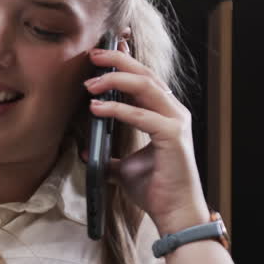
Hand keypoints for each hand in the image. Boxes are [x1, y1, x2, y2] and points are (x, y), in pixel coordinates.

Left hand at [83, 41, 209, 234]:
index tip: (106, 49)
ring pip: (146, 87)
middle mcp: (174, 112)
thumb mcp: (124, 169)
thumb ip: (108, 157)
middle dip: (118, 61)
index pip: (145, 79)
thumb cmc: (156, 189)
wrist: (174, 213)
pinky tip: (96, 107)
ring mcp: (176, 122)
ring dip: (115, 79)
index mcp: (165, 114)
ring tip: (90, 82)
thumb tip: (86, 151)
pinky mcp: (173, 136)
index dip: (127, 61)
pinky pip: (141, 115)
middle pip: (145, 74)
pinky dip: (117, 108)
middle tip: (93, 54)